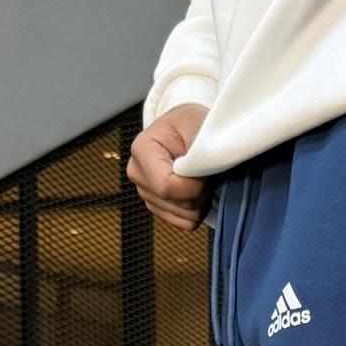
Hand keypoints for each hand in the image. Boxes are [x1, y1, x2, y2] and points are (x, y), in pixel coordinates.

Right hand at [126, 103, 213, 230]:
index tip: (207, 170)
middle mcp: (138, 174)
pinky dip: (198, 210)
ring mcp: (146, 193)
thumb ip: (199, 148)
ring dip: (202, 200)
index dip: (195, 185)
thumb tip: (204, 171)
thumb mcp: (196, 124)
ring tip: (201, 176)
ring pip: (186, 216)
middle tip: (206, 169)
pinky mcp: (158, 207)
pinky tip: (197, 189)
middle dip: (202, 190)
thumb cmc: (189, 122)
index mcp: (142, 150)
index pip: (167, 186)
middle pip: (179, 203)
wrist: (183, 128)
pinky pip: (186, 223)